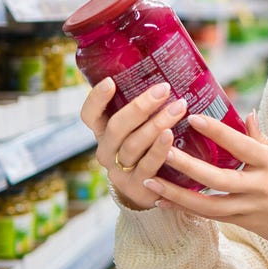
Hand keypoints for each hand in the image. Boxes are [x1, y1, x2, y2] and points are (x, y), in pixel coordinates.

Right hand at [79, 77, 189, 210]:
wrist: (150, 194)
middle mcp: (107, 151)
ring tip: (178, 108)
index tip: (110, 81)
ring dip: (156, 124)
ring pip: (133, 145)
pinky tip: (171, 136)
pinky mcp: (137, 187)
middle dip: (141, 106)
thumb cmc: (147, 151)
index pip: (89, 115)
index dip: (97, 99)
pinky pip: (147, 166)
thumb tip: (169, 74)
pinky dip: (159, 150)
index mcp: (103, 133)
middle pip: (116, 127)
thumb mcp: (138, 130)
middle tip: (164, 89)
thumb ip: (144, 110)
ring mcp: (120, 171)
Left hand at [144, 112, 267, 252]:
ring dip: (177, 194)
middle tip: (162, 151)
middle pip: (218, 177)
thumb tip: (246, 115)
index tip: (193, 118)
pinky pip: (211, 216)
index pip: (241, 145)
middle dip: (188, 165)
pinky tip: (166, 202)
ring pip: (208, 204)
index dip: (216, 132)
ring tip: (151, 182)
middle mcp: (260, 187)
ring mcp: (251, 209)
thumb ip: (264, 140)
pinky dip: (187, 208)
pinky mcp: (245, 224)